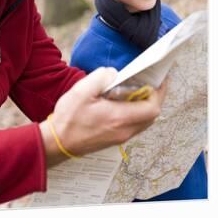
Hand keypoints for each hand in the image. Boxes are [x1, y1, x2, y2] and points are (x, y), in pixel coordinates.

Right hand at [39, 67, 166, 166]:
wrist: (57, 143)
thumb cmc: (68, 118)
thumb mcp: (82, 91)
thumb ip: (101, 77)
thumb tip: (115, 73)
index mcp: (119, 117)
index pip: (152, 107)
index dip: (159, 92)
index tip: (158, 79)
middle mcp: (124, 130)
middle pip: (152, 116)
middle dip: (155, 98)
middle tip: (151, 82)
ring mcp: (120, 137)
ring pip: (144, 122)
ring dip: (146, 106)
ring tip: (139, 90)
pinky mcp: (114, 139)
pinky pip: (134, 126)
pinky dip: (137, 113)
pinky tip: (125, 103)